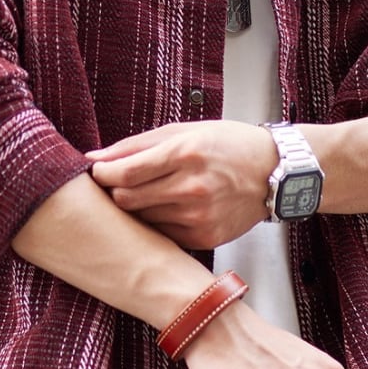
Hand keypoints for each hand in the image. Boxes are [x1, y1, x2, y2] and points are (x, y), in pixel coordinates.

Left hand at [87, 121, 276, 249]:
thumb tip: (93, 157)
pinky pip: (162, 234)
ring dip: (136, 208)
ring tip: (147, 194)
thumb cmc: (228, 145)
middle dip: (115, 191)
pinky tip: (168, 208)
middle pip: (127, 200)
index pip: (125, 173)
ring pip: (141, 220)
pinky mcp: (204, 237)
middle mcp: (191, 188)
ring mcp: (199, 216)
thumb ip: (135, 145)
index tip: (98, 172)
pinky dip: (157, 222)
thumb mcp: (184, 132)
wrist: (274, 172)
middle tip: (119, 183)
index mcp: (185, 154)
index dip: (102, 175)